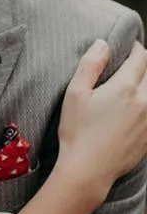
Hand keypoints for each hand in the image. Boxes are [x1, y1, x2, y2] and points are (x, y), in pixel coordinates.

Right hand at [58, 39, 146, 196]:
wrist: (88, 170)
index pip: (140, 57)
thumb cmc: (77, 133)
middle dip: (143, 65)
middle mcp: (144, 101)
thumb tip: (103, 43)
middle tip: (131, 65)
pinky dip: (146, 107)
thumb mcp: (75, 94)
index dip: (134, 48)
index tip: (128, 48)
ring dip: (146, 86)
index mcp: (125, 87)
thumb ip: (90, 65)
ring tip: (134, 87)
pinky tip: (136, 110)